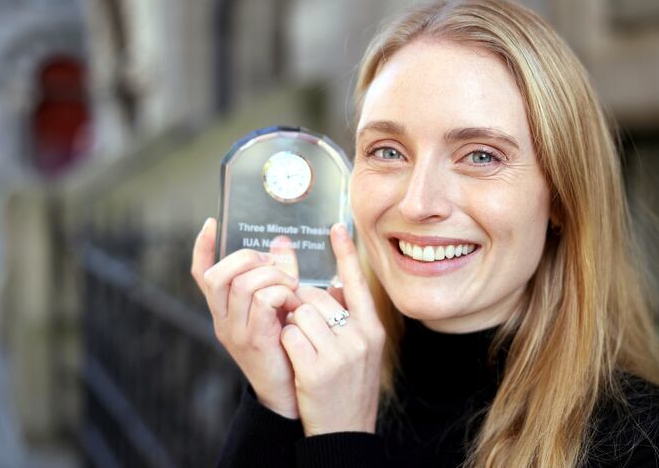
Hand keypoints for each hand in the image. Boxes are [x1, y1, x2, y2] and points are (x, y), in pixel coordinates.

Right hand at [191, 218, 301, 417]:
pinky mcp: (254, 340)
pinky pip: (263, 301)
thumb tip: (281, 241)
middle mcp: (222, 320)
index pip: (202, 275)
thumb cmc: (286, 345)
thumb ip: (278, 275)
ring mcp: (235, 331)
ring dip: (272, 275)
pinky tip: (294, 301)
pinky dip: (282, 292)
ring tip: (291, 285)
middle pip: (220, 274)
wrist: (289, 393)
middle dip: (249, 258)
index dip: (203, 248)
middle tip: (275, 265)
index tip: (212, 223)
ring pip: (243, 283)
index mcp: (224, 310)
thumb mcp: (279, 306)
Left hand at [280, 223, 385, 435]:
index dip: (346, 253)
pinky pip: (289, 335)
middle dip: (300, 307)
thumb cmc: (349, 386)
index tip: (337, 226)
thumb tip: (335, 285)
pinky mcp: (317, 368)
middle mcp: (360, 336)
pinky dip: (286, 343)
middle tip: (304, 331)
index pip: (357, 282)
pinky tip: (297, 361)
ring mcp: (340, 353)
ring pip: (299, 314)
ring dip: (292, 327)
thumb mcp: (361, 351)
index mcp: (372, 328)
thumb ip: (350, 318)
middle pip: (316, 298)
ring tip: (304, 349)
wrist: (345, 432)